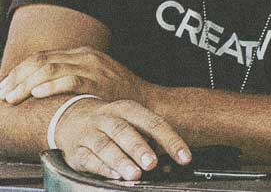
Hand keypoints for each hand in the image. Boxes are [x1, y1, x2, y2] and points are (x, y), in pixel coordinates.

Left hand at [0, 47, 151, 104]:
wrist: (147, 103)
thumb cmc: (117, 95)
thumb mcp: (94, 78)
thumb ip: (70, 76)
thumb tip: (37, 87)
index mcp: (82, 53)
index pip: (41, 57)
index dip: (18, 71)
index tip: (4, 86)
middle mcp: (85, 57)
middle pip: (40, 60)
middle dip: (16, 78)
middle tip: (2, 95)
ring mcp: (93, 68)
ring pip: (50, 69)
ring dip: (26, 84)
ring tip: (12, 98)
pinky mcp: (99, 82)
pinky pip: (70, 80)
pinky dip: (50, 86)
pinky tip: (37, 94)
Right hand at [53, 96, 191, 180]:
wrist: (71, 120)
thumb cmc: (113, 126)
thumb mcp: (132, 124)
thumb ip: (151, 142)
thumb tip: (169, 164)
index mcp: (128, 109)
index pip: (153, 123)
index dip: (171, 140)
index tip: (185, 157)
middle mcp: (107, 118)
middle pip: (124, 131)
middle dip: (139, 148)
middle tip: (152, 163)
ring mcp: (89, 134)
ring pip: (104, 146)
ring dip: (121, 161)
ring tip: (135, 174)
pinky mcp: (76, 151)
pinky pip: (89, 159)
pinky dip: (102, 168)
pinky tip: (114, 175)